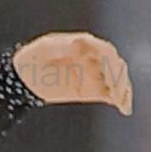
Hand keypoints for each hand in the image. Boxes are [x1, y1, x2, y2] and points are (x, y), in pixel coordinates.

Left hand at [12, 32, 132, 113]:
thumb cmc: (33, 59)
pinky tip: (124, 109)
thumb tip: (79, 42)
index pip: (104, 51)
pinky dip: (120, 100)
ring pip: (117, 79)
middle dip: (117, 77)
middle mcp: (94, 57)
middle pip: (115, 65)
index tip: (109, 74)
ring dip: (122, 89)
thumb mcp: (44, 50)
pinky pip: (111, 94)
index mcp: (85, 44)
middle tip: (114, 92)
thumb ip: (61, 47)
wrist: (26, 76)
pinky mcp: (92, 90)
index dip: (110, 62)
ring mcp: (94, 73)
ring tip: (119, 102)